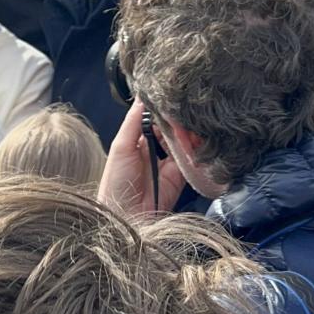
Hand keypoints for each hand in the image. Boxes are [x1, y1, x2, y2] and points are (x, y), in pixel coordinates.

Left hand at [97, 100, 185, 216]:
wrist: (126, 218)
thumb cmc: (116, 182)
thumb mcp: (121, 147)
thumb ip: (133, 122)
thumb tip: (142, 96)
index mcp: (137, 140)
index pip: (154, 118)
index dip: (163, 108)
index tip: (173, 96)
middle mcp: (154, 149)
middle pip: (171, 128)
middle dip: (179, 120)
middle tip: (187, 109)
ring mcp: (168, 163)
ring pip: (183, 142)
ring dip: (188, 133)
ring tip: (193, 123)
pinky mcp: (180, 176)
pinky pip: (191, 160)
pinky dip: (196, 150)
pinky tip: (198, 141)